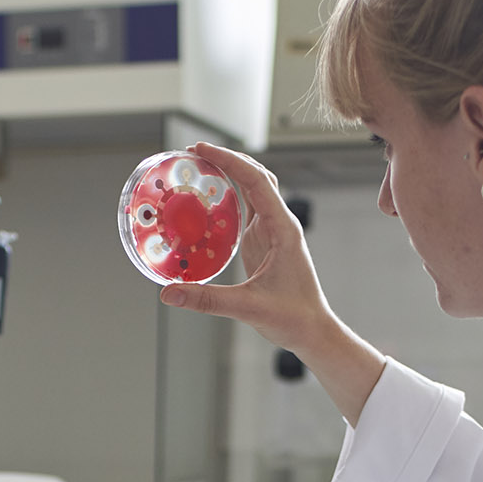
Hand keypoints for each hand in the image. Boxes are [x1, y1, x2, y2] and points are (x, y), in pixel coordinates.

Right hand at [157, 144, 329, 350]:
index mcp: (283, 229)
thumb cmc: (293, 317)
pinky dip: (227, 199)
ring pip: (252, 189)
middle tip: (193, 153)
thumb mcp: (248, 308)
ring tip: (197, 169)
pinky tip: (206, 201)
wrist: (313, 330)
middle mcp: (279, 223)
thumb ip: (208, 300)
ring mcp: (272, 231)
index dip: (228, 161)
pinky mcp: (264, 242)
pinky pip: (246, 210)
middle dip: (227, 159)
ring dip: (228, 175)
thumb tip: (169, 294)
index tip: (200, 150)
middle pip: (256, 175)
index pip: (256, 181)